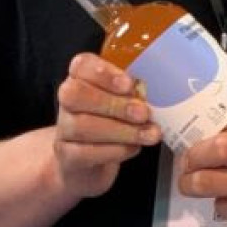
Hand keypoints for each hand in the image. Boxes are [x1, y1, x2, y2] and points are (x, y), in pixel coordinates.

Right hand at [51, 52, 160, 198]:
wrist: (91, 161)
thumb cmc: (115, 121)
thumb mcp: (126, 100)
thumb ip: (137, 92)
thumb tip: (162, 93)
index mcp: (81, 78)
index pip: (81, 65)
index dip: (104, 73)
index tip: (129, 84)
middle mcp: (67, 101)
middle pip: (76, 94)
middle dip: (113, 104)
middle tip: (143, 113)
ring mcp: (64, 129)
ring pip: (82, 126)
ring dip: (121, 130)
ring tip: (149, 134)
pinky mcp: (67, 156)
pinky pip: (86, 152)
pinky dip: (115, 150)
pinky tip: (134, 148)